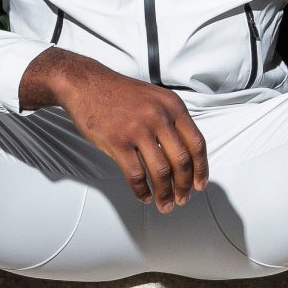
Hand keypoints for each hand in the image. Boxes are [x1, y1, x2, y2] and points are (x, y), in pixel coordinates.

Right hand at [19, 48, 208, 209]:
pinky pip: (136, 174)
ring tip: (164, 204)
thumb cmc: (118, 93)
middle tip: (182, 199)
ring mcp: (138, 129)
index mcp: (172, 106)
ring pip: (161, 171)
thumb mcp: (155, 98)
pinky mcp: (118, 141)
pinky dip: (141, 190)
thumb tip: (183, 155)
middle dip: (184, 186)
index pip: (196, 143)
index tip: (200, 184)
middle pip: (181, 161)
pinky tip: (144, 195)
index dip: (201, 168)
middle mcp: (159, 117)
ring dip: (165, 193)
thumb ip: (171, 121)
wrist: (86, 83)